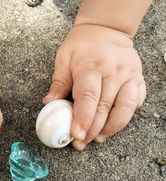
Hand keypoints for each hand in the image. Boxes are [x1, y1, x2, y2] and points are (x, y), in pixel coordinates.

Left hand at [43, 24, 145, 149]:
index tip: (77, 135)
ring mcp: (129, 75)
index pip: (88, 97)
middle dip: (93, 130)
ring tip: (98, 139)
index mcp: (91, 67)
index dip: (83, 118)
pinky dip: (126, 117)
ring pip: (125, 108)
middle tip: (81, 144)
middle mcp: (113, 71)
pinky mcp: (138, 79)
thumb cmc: (81, 46)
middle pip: (105, 107)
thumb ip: (58, 84)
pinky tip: (113, 124)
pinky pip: (136, 102)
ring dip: (111, 128)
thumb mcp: (63, 60)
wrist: (106, 29)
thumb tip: (48, 104)